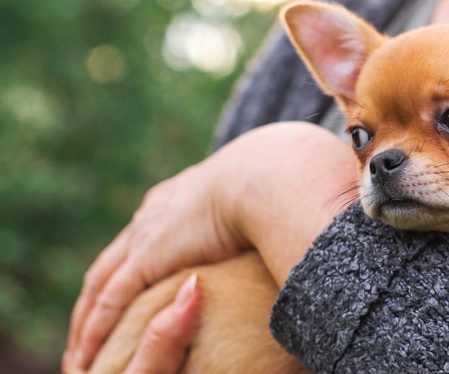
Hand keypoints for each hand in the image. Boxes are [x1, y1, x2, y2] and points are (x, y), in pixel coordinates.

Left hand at [64, 122, 356, 371]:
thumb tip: (286, 233)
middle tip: (87, 331)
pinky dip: (97, 326)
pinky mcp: (151, 255)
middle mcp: (154, 215)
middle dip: (97, 298)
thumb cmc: (282, 184)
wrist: (272, 175)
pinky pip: (112, 298)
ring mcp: (149, 233)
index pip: (140, 240)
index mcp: (178, 199)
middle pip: (112, 262)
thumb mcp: (263, 202)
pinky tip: (88, 352)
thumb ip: (260, 221)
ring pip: (102, 284)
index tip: (123, 294)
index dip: (128, 269)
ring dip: (88, 320)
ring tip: (81, 354)